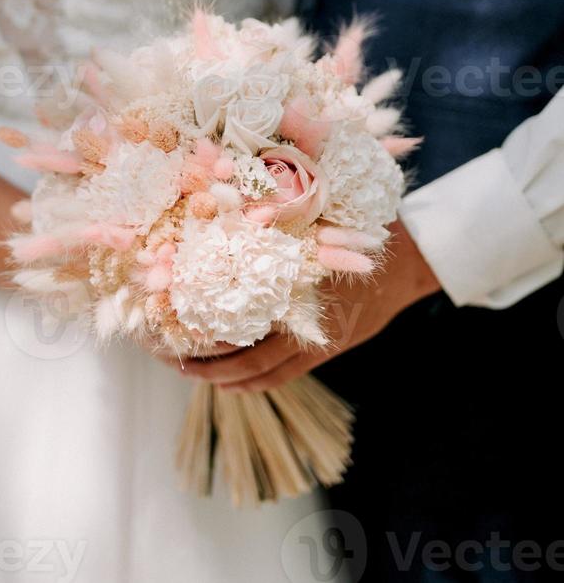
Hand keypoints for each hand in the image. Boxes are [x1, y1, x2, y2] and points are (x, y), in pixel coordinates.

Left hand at [174, 220, 439, 391]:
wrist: (408, 262)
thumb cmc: (358, 231)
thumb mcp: (319, 219)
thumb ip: (281, 220)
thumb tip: (229, 200)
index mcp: (297, 283)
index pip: (242, 316)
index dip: (207, 328)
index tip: (175, 325)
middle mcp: (306, 318)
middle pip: (246, 354)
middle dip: (208, 362)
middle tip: (175, 360)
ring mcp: (319, 338)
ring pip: (263, 371)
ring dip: (227, 377)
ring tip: (195, 373)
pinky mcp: (329, 347)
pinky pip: (285, 374)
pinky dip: (255, 382)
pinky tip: (232, 383)